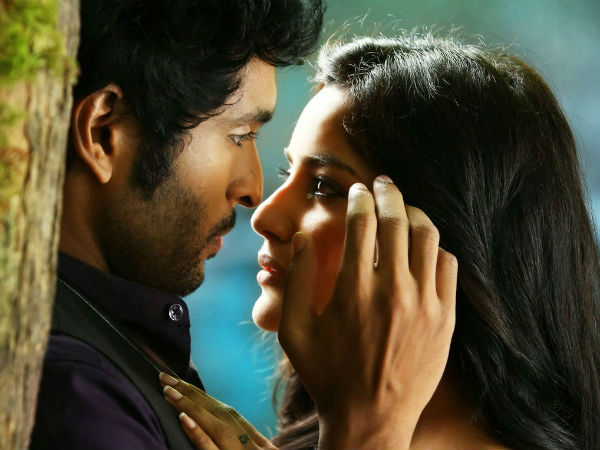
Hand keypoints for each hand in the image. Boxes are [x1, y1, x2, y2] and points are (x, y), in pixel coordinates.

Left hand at [160, 373, 277, 449]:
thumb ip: (247, 446)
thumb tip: (217, 431)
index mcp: (261, 446)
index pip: (228, 415)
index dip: (202, 398)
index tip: (179, 383)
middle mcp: (255, 448)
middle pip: (221, 413)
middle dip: (192, 394)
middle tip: (165, 377)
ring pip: (217, 426)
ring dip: (191, 406)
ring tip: (168, 391)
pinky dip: (200, 434)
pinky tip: (184, 418)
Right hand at [278, 176, 457, 449]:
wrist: (372, 421)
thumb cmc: (327, 376)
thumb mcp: (294, 331)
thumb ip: (295, 280)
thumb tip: (302, 238)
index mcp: (353, 291)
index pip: (362, 222)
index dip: (359, 198)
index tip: (357, 189)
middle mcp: (392, 292)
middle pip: (397, 220)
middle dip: (389, 193)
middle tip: (383, 183)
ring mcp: (424, 305)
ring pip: (428, 237)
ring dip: (415, 214)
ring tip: (405, 208)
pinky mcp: (445, 319)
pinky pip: (448, 265)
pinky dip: (436, 247)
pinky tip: (423, 247)